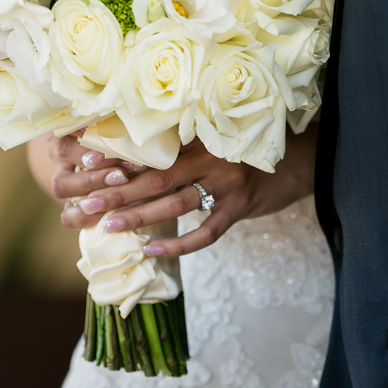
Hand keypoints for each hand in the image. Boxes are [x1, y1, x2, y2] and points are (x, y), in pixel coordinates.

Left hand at [53, 125, 318, 256]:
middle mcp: (210, 158)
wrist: (302, 159)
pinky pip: (206, 231)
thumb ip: (187, 143)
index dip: (118, 157)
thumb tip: (139, 154)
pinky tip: (155, 250)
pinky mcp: (240, 208)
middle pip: (155, 177)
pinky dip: (179, 243)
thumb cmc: (252, 148)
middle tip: (85, 203)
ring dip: (140, 216)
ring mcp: (226, 184)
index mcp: (200, 137)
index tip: (86, 165)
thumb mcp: (219, 137)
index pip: (152, 149)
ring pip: (176, 203)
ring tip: (109, 226)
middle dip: (118, 191)